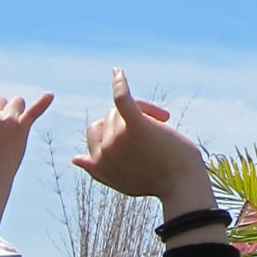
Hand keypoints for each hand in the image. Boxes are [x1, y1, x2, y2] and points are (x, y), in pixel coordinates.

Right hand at [74, 70, 212, 207]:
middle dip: (127, 120)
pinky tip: (117, 71)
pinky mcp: (136, 125)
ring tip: (164, 124)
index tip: (137, 140)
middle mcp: (105, 150)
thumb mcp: (120, 180)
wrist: (182, 185)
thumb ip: (97, 170)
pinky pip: (122, 99)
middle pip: (108, 117)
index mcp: (99, 162)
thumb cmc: (155, 182)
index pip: (94, 131)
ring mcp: (118, 137)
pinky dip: (119, 84)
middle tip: (156, 130)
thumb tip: (74, 158)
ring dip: (143, 110)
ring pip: (120, 110)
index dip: (114, 130)